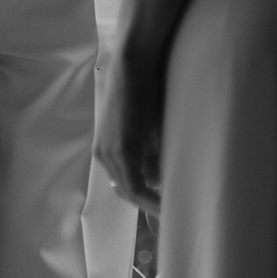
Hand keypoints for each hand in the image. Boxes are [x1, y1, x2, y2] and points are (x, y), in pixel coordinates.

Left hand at [96, 39, 165, 213]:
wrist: (136, 62)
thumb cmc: (145, 85)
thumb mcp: (147, 123)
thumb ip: (150, 149)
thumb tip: (159, 176)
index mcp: (106, 147)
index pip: (123, 181)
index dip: (143, 197)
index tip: (162, 206)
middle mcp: (103, 154)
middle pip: (125, 191)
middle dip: (148, 205)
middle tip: (170, 215)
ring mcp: (110, 153)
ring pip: (130, 191)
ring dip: (151, 204)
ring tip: (173, 213)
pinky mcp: (123, 150)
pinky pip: (136, 185)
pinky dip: (151, 199)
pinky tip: (167, 205)